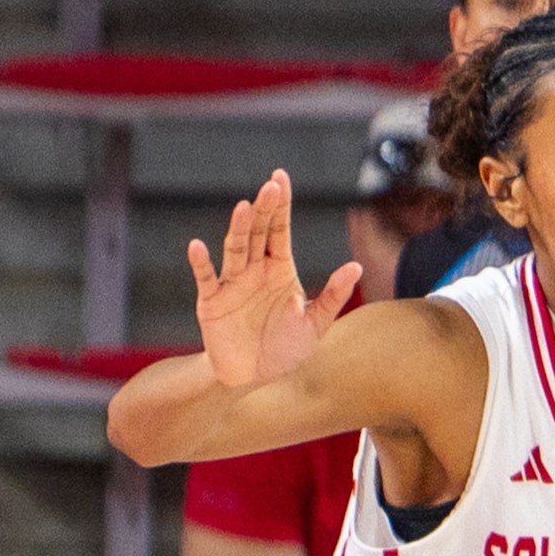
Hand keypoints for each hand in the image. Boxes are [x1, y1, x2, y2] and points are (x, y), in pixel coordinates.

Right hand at [189, 171, 363, 388]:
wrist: (255, 378)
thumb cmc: (285, 348)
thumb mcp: (316, 323)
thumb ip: (334, 295)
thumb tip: (357, 266)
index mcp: (280, 269)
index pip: (280, 230)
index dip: (281, 205)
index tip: (280, 177)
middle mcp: (255, 270)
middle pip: (259, 233)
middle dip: (266, 210)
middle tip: (271, 186)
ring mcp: (232, 284)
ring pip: (235, 249)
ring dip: (239, 229)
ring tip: (245, 207)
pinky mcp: (211, 303)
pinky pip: (206, 279)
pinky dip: (201, 263)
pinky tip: (197, 245)